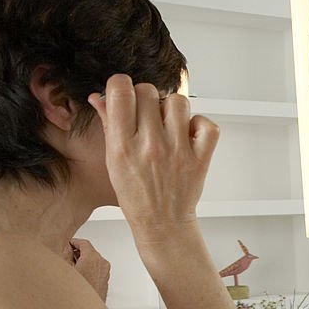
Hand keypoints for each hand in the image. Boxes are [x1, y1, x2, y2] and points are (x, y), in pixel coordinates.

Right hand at [64, 238, 110, 301]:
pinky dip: (89, 268)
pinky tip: (78, 275)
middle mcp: (102, 264)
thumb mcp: (65, 269)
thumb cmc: (76, 293)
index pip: (84, 243)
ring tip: (71, 268)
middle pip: (90, 251)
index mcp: (93, 258)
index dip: (74, 242)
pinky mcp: (105, 280)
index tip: (68, 243)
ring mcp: (105, 272)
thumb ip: (66, 255)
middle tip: (67, 256)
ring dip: (83, 260)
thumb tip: (67, 249)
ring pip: (93, 260)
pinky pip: (97, 269)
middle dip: (78, 252)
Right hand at [87, 74, 218, 238]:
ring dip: (172, 109)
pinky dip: (200, 124)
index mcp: (123, 146)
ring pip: (178, 102)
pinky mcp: (200, 159)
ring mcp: (178, 152)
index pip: (121, 91)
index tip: (125, 94)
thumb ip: (109, 125)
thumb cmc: (136, 194)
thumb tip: (101, 96)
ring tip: (168, 125)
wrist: (161, 222)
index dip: (122, 85)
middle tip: (147, 115)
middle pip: (149, 91)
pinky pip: (207, 124)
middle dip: (146, 98)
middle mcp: (150, 146)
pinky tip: (188, 135)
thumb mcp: (113, 160)